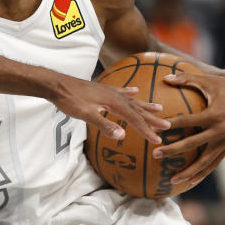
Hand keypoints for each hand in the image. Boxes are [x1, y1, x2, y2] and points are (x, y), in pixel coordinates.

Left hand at [53, 76, 169, 142]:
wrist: (56, 84)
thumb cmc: (69, 99)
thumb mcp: (85, 114)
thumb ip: (104, 125)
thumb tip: (122, 136)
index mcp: (113, 102)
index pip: (134, 119)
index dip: (146, 130)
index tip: (157, 140)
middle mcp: (114, 95)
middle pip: (137, 109)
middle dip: (152, 119)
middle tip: (168, 126)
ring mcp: (109, 91)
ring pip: (132, 101)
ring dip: (145, 106)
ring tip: (159, 109)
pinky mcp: (102, 90)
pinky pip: (121, 92)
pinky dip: (129, 93)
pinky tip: (135, 91)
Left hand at [151, 72, 224, 186]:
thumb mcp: (207, 80)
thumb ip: (185, 79)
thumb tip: (164, 78)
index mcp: (214, 115)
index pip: (187, 122)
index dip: (170, 126)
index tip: (153, 131)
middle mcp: (222, 131)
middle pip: (193, 144)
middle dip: (173, 150)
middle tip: (155, 154)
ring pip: (206, 161)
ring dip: (189, 172)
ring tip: (171, 181)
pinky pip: (215, 162)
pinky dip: (203, 173)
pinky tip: (190, 182)